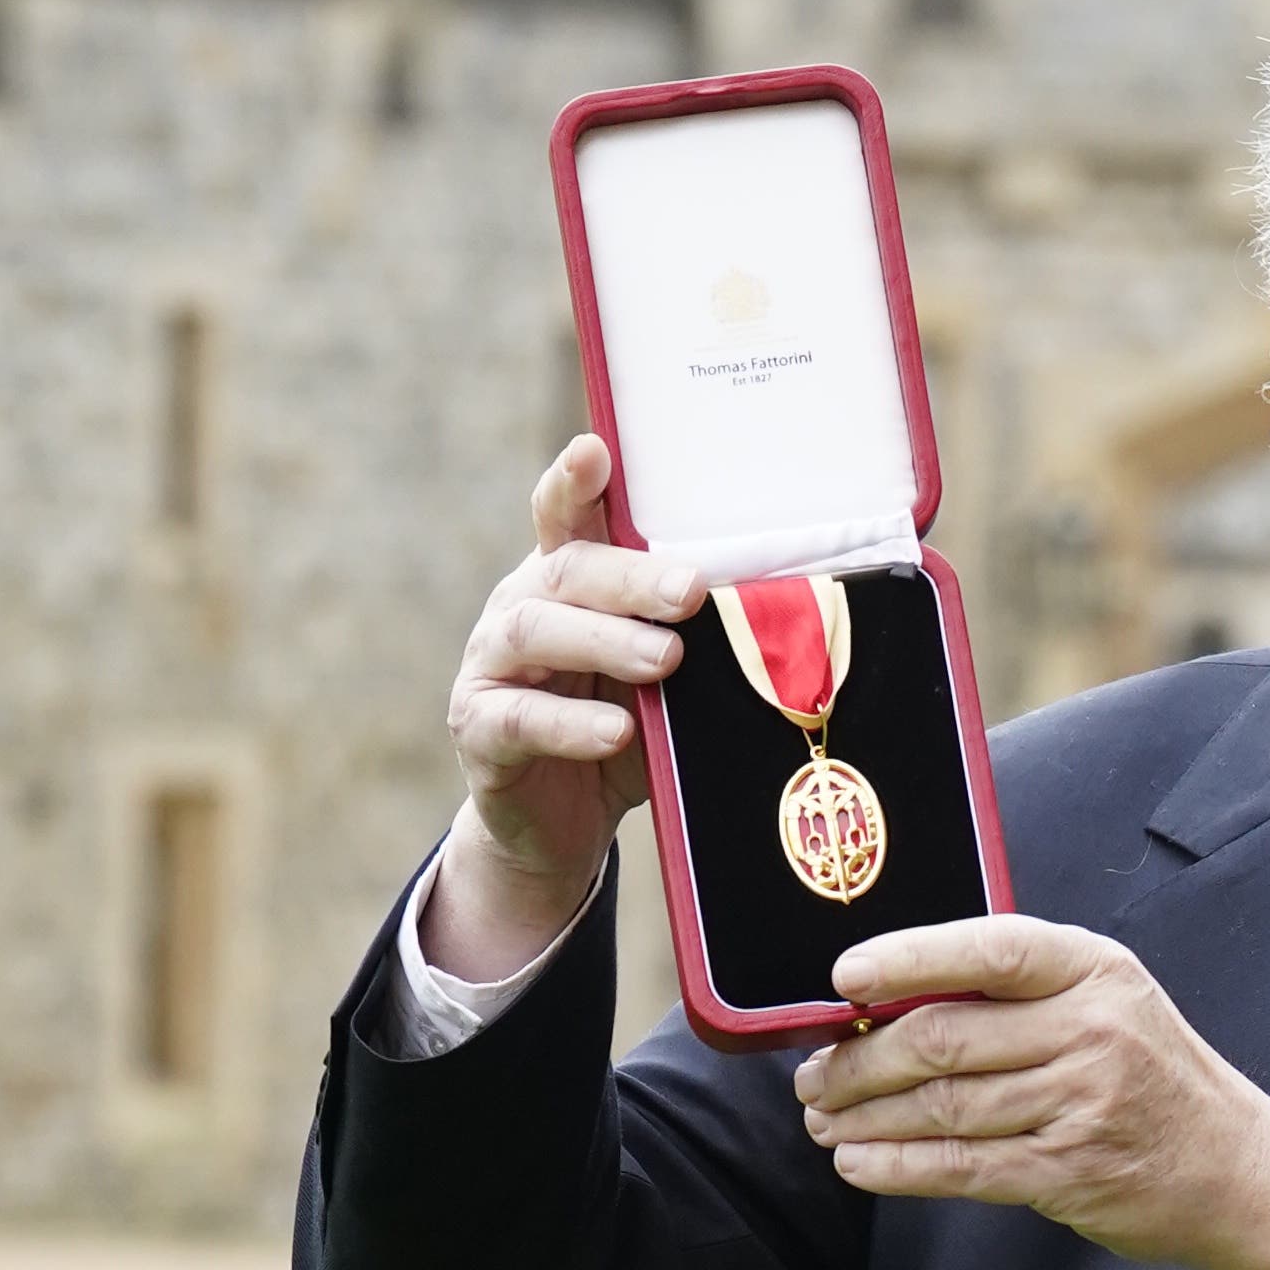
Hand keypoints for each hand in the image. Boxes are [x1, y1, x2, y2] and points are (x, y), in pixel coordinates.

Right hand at [428, 435, 707, 979]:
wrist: (558, 819)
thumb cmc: (626, 725)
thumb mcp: (665, 674)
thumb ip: (693, 635)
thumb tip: (790, 610)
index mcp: (566, 579)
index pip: (565, 515)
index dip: (574, 481)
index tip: (596, 450)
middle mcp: (519, 606)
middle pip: (566, 571)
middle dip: (631, 576)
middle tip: (691, 590)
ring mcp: (489, 664)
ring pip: (535, 632)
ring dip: (606, 641)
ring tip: (665, 659)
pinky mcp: (479, 727)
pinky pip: (518, 717)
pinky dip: (570, 724)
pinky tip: (617, 731)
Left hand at [794, 918, 1269, 1269]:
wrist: (1238, 1169)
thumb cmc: (1153, 1076)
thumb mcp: (1107, 1004)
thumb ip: (1019, 996)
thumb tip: (889, 1002)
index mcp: (1094, 968)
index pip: (988, 950)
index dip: (907, 959)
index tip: (842, 978)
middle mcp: (1091, 1028)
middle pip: (944, 1036)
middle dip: (859, 1060)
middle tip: (813, 1074)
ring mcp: (1082, 1101)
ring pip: (941, 1106)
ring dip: (865, 1117)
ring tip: (825, 1120)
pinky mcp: (1068, 1171)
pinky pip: (961, 1167)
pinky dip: (897, 1168)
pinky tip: (859, 1164)